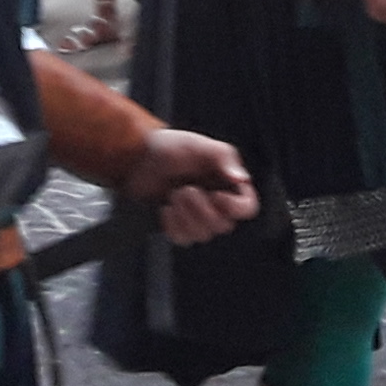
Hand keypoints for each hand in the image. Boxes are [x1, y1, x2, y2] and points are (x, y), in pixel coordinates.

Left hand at [124, 125, 255, 243]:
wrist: (137, 158)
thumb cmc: (168, 147)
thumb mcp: (199, 146)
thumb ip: (224, 158)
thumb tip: (241, 178)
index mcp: (227, 183)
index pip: (247, 208)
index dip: (235, 207)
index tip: (217, 195)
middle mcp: (215, 202)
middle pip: (224, 226)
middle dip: (202, 209)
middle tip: (186, 189)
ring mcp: (196, 216)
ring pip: (203, 235)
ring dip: (186, 216)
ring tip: (174, 195)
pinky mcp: (178, 226)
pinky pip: (183, 239)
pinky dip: (172, 225)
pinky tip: (166, 208)